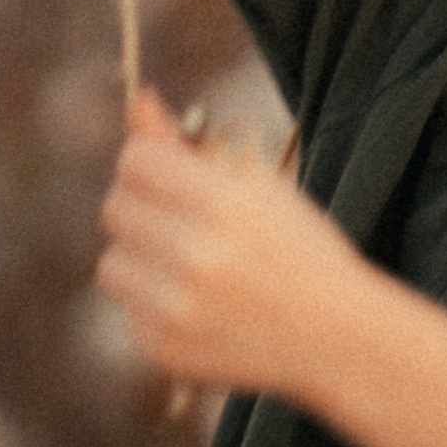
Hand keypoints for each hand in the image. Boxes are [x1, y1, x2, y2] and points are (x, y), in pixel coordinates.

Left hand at [95, 87, 364, 401]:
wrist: (336, 335)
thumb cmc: (301, 249)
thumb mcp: (258, 187)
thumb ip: (187, 146)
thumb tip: (138, 99)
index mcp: (224, 205)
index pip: (136, 162)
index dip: (150, 161)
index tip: (170, 172)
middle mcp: (193, 256)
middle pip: (115, 208)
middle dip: (143, 207)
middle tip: (182, 218)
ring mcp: (173, 308)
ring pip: (111, 263)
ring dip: (141, 257)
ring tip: (189, 264)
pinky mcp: (160, 347)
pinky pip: (127, 307)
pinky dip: (153, 300)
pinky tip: (198, 303)